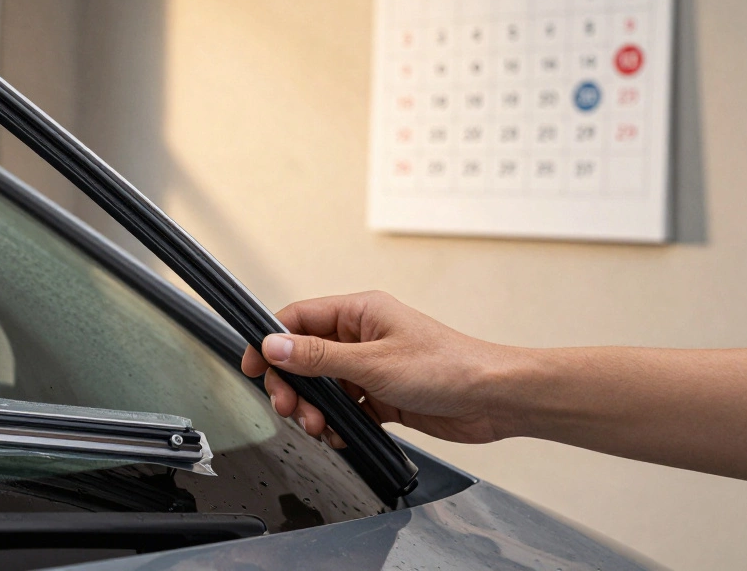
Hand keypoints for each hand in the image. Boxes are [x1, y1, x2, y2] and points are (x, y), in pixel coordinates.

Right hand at [241, 291, 522, 445]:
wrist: (495, 398)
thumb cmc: (449, 367)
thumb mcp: (373, 363)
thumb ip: (318, 357)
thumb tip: (274, 345)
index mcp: (359, 312)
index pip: (297, 319)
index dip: (270, 341)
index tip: (252, 365)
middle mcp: (362, 336)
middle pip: (304, 357)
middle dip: (292, 385)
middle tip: (289, 408)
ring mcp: (372, 367)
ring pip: (323, 386)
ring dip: (315, 408)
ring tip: (320, 426)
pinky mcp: (382, 395)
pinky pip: (345, 408)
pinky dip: (338, 423)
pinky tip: (343, 434)